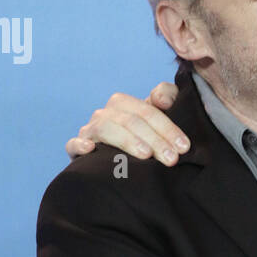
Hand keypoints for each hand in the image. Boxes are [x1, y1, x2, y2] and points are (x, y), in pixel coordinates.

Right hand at [65, 82, 185, 162]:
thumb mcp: (160, 116)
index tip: (184, 147)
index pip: (147, 111)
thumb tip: (162, 99)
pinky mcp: (77, 149)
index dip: (167, 127)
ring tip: (146, 156)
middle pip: (130, 121)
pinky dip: (79, 144)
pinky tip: (91, 149)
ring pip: (106, 128)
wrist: (122, 160)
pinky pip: (72, 144)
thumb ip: (167, 96)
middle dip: (154, 139)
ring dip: (128, 141)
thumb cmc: (145, 136)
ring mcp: (90, 130)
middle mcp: (105, 114)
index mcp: (123, 103)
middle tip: (171, 158)